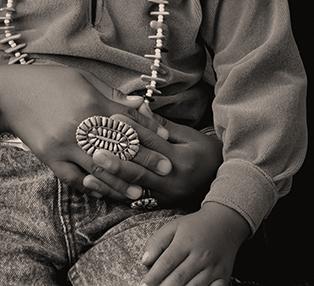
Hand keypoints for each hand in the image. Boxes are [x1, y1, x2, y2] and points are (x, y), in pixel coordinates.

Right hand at [0, 65, 171, 200]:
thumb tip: (141, 105)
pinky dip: (91, 185)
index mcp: (90, 102)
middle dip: (144, 160)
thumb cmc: (47, 80)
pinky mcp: (49, 157)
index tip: (166, 143)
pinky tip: (104, 191)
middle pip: (120, 148)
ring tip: (139, 191)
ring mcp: (64, 144)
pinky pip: (73, 177)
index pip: (128, 122)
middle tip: (165, 170)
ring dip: (122, 181)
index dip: (150, 133)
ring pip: (100, 168)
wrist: (9, 93)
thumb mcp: (81, 78)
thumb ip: (111, 94)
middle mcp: (80, 125)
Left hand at [84, 117, 222, 206]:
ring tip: (89, 172)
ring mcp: (167, 195)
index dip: (131, 130)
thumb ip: (161, 125)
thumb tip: (139, 107)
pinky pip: (135, 201)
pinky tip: (100, 189)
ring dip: (110, 181)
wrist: (224, 183)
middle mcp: (174, 180)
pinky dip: (116, 195)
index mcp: (181, 158)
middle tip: (94, 150)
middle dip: (115, 160)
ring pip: (134, 188)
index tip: (111, 119)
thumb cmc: (203, 152)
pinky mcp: (162, 205)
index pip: (151, 143)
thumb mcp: (187, 135)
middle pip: (140, 168)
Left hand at [139, 203, 247, 285]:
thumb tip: (145, 260)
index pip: (166, 263)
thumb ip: (157, 242)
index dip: (153, 276)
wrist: (225, 222)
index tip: (143, 285)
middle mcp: (199, 256)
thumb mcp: (173, 226)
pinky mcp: (223, 276)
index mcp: (185, 243)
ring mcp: (213, 268)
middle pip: (179, 277)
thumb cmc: (196, 225)